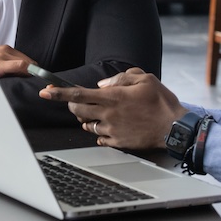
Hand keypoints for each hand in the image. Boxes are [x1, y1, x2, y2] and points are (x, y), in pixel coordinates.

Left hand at [0, 45, 35, 78]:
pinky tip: (20, 68)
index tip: (38, 77)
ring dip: (28, 66)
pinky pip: (20, 54)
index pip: (21, 65)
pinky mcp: (5, 47)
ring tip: (25, 75)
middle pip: (27, 61)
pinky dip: (23, 61)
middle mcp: (2, 54)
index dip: (32, 71)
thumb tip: (24, 82)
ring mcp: (4, 49)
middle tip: (33, 80)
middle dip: (32, 71)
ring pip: (25, 58)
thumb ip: (8, 80)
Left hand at [38, 68, 188, 149]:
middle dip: (73, 104)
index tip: (44, 91)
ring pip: (87, 124)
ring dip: (87, 118)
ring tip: (101, 113)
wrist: (175, 129)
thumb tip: (101, 84)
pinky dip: (100, 131)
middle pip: (77, 110)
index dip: (58, 93)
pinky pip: (100, 137)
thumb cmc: (161, 102)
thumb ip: (120, 78)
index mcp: (112, 97)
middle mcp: (108, 114)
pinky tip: (111, 126)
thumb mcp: (144, 79)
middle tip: (78, 101)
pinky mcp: (118, 143)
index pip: (78, 94)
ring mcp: (112, 130)